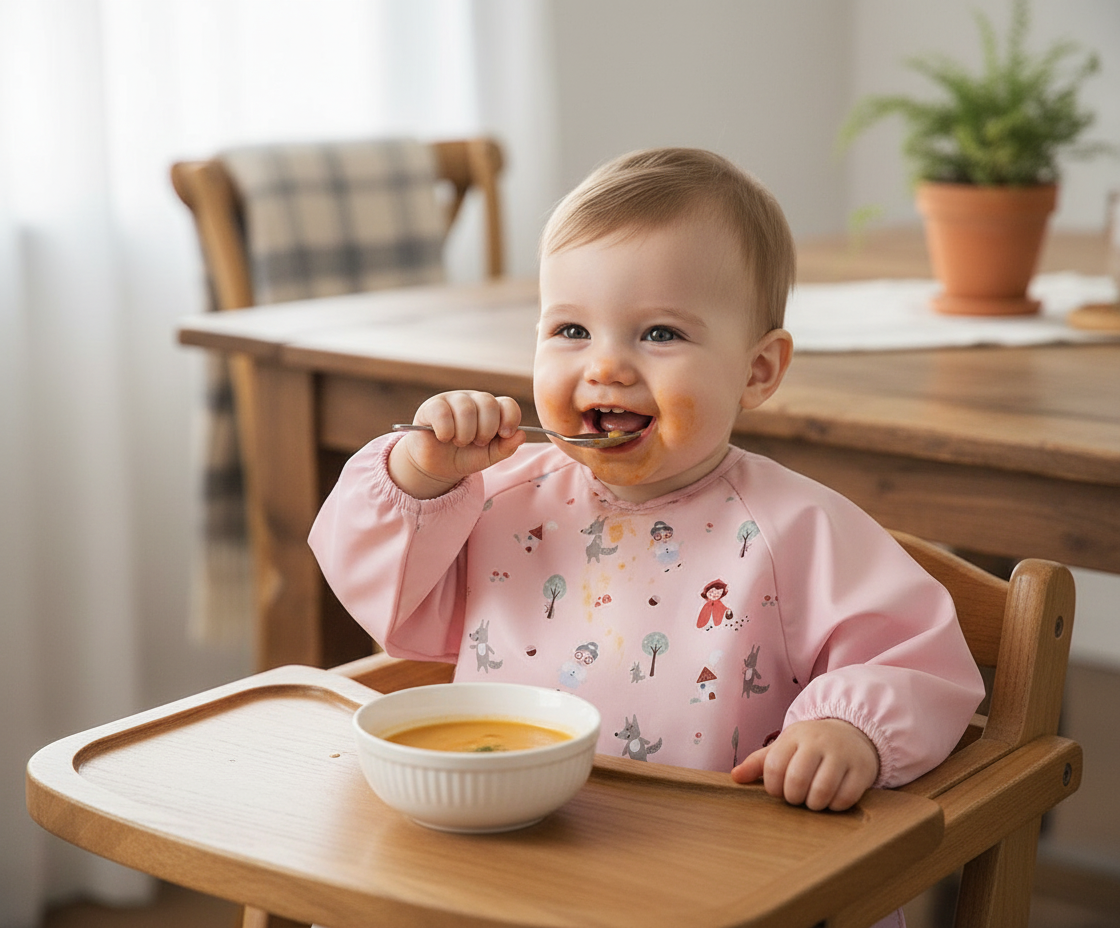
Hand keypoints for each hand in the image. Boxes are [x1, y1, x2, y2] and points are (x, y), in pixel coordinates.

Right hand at [388, 391, 524, 498]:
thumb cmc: (466, 456)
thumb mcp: (490, 456)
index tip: (504, 435)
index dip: (510, 419)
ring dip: (465, 433)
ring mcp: (452, 400)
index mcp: (492, 410)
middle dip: (486, 429)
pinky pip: (443, 413)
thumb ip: (507, 447)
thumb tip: (521, 435)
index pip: (508, 404)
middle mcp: (474, 400)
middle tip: (478, 442)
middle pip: (488, 403)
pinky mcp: (432, 406)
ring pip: (466, 408)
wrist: (439, 467)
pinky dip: (446, 431)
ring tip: (460, 442)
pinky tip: (444, 438)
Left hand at [730, 719, 878, 811]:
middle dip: (793, 797)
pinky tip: (832, 799)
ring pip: (821, 791)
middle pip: (797, 780)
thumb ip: (759, 762)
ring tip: (813, 799)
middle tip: (796, 797)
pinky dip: (835, 805)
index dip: (773, 787)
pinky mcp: (862, 769)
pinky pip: (845, 798)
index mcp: (794, 736)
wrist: (853, 732)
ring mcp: (842, 755)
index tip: (779, 790)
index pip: (774, 766)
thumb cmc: (811, 745)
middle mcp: (818, 742)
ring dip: (814, 804)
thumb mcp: (785, 746)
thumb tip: (735, 777)